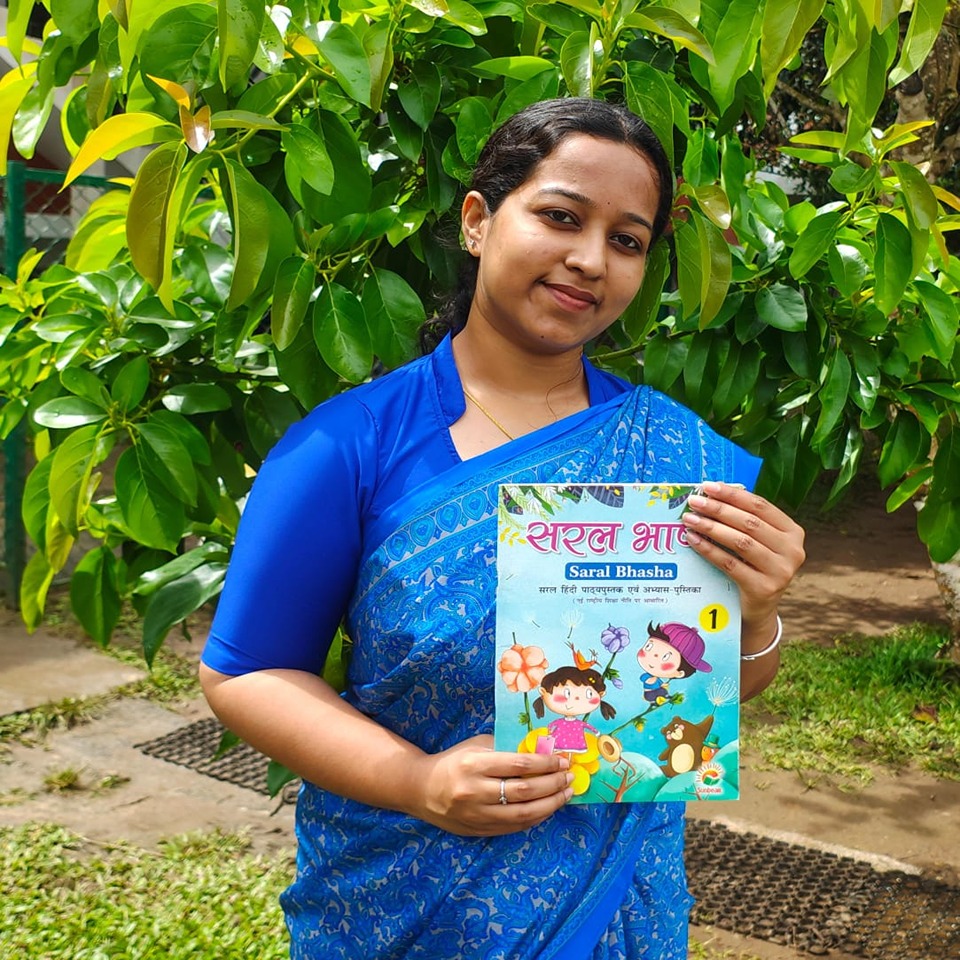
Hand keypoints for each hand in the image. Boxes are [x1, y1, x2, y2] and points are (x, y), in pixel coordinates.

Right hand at [408, 734, 573, 836]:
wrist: (421, 789)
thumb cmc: (454, 761)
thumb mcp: (476, 747)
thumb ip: (505, 749)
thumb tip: (542, 750)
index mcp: (475, 765)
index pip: (519, 765)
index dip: (546, 764)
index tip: (563, 760)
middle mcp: (476, 792)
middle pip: (525, 791)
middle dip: (553, 784)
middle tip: (570, 777)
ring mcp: (477, 815)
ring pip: (523, 814)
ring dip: (551, 804)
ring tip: (566, 794)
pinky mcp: (479, 831)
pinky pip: (515, 827)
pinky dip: (536, 818)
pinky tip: (548, 808)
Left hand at [680, 481, 804, 629]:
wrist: (758, 609)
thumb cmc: (754, 567)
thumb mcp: (758, 543)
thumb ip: (745, 521)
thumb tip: (711, 495)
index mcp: (793, 532)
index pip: (760, 506)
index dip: (733, 494)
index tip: (708, 486)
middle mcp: (793, 550)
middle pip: (749, 522)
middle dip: (718, 509)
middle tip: (694, 502)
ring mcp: (781, 571)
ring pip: (740, 542)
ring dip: (711, 527)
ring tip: (690, 519)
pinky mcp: (764, 588)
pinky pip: (730, 564)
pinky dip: (709, 550)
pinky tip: (694, 540)